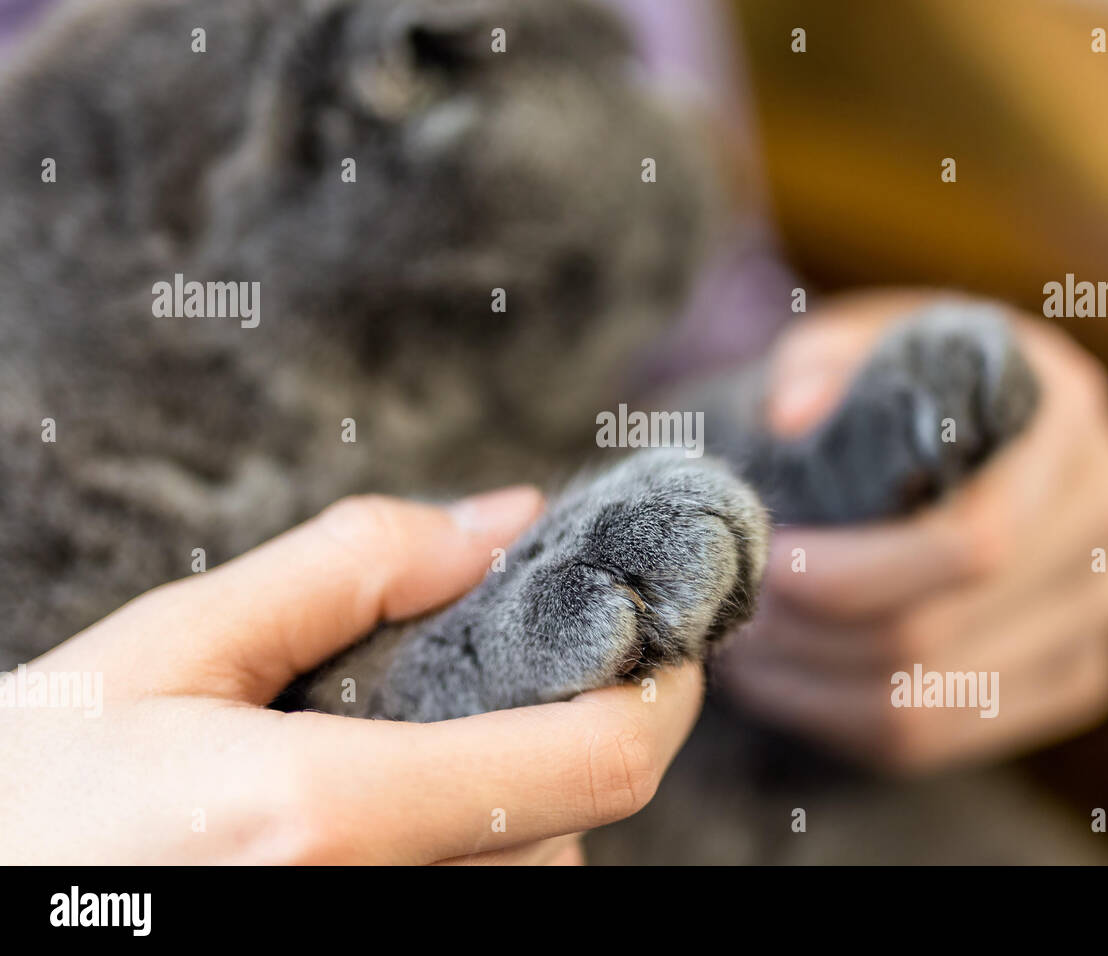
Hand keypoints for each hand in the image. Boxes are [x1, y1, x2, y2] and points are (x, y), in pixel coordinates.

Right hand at [0, 489, 702, 863]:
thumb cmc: (32, 798)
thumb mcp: (169, 654)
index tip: (670, 638)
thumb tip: (502, 518)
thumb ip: (350, 570)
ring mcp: (369, 949)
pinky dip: (466, 848)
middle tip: (480, 679)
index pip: (595, 763)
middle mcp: (371, 909)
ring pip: (526, 874)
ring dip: (508, 803)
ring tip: (398, 753)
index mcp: (328, 819)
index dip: (664, 693)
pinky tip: (377, 813)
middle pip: (565, 825)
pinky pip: (470, 904)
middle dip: (554, 737)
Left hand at [717, 291, 1107, 772]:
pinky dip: (840, 718)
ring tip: (741, 641)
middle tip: (730, 607)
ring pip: (925, 702)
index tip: (761, 560)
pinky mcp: (1079, 675)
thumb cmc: (885, 378)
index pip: (972, 542)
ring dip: (806, 684)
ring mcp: (1104, 605)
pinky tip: (787, 677)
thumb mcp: (847, 343)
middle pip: (934, 632)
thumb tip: (792, 417)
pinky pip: (941, 737)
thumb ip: (817, 367)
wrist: (947, 424)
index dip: (845, 571)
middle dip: (803, 632)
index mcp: (1065, 409)